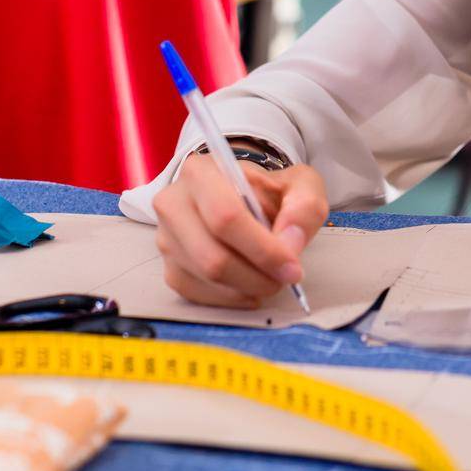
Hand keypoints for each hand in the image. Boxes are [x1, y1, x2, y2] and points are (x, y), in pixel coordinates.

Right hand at [152, 152, 328, 308]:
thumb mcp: (299, 184)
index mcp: (201, 172)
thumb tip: (289, 244)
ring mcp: (166, 239)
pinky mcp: (169, 268)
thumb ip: (304, 207)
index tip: (291, 266)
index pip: (225, 217)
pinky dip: (232, 298)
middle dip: (257, 275)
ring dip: (248, 287)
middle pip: (212, 256)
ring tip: (271, 277)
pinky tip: (251, 286)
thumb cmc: (269, 191)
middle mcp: (173, 204)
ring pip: (206, 279)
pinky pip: (199, 295)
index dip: (262, 249)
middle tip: (286, 278)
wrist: (244, 198)